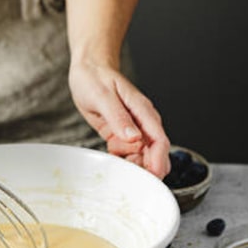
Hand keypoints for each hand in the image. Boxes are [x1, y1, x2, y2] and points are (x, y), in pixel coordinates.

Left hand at [69, 61, 170, 178]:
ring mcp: (133, 130)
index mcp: (143, 111)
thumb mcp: (103, 96)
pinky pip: (127, 154)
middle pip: (154, 153)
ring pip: (142, 157)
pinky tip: (113, 157)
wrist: (88, 71)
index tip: (153, 176)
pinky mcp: (121, 136)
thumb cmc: (96, 78)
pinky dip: (122, 160)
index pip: (159, 140)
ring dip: (133, 165)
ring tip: (118, 162)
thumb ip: (118, 117)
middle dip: (147, 168)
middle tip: (132, 177)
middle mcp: (142, 122)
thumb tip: (134, 137)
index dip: (158, 160)